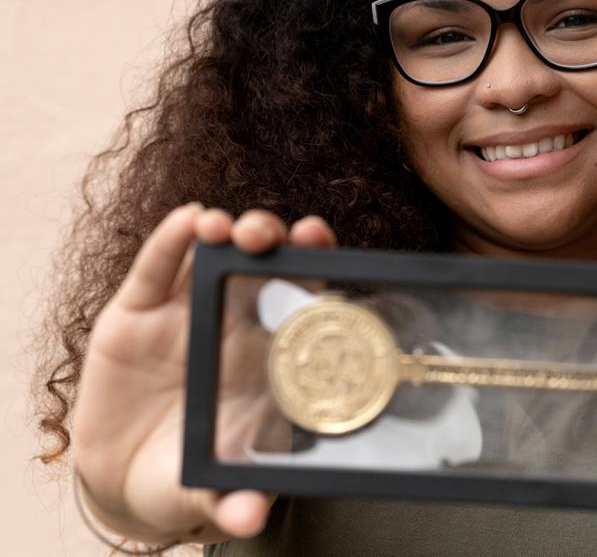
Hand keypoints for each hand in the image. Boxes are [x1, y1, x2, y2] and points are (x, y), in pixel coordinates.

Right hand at [71, 205, 336, 544]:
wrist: (127, 475)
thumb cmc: (193, 468)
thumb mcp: (216, 483)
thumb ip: (236, 498)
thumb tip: (251, 519)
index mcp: (268, 352)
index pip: (303, 295)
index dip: (316, 263)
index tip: (323, 244)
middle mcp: (234, 320)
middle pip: (263, 262)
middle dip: (275, 238)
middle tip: (279, 234)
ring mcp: (185, 310)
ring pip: (212, 253)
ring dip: (225, 230)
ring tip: (226, 227)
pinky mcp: (137, 312)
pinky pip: (156, 268)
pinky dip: (171, 240)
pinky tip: (187, 223)